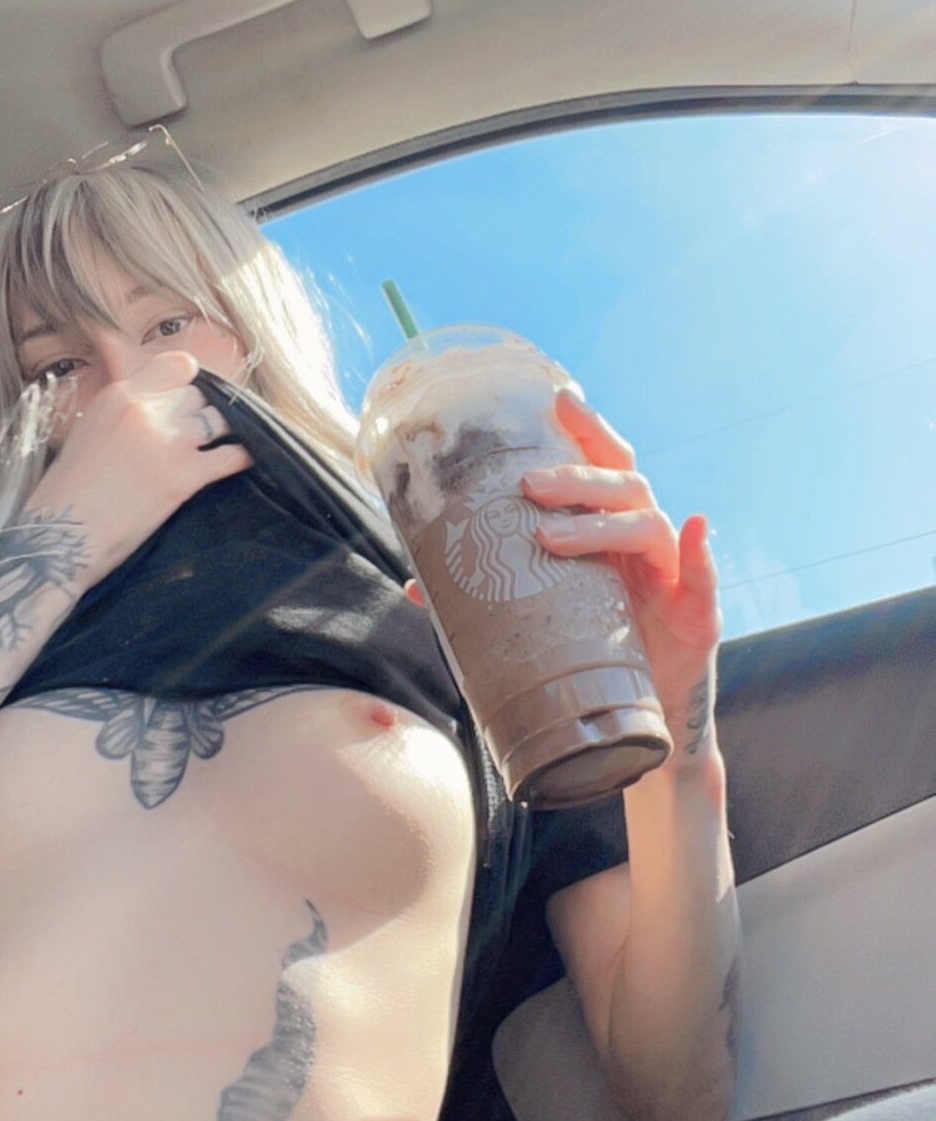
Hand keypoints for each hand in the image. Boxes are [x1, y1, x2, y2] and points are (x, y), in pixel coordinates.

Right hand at [24, 350, 252, 585]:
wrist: (60, 537)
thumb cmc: (65, 494)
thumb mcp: (86, 433)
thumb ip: (119, 412)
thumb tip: (141, 405)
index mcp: (119, 395)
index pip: (176, 365)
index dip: (188, 382)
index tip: (189, 398)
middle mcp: (145, 409)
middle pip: (198, 396)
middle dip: (199, 414)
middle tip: (197, 436)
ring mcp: (168, 440)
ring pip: (218, 419)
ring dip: (221, 434)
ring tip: (221, 446)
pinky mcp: (185, 475)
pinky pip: (232, 456)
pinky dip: (244, 457)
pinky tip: (247, 461)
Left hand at [521, 389, 722, 764]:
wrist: (637, 721)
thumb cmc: (589, 655)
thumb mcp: (541, 618)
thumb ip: (492, 593)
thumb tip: (417, 584)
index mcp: (609, 531)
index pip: (602, 466)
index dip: (586, 430)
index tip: (557, 399)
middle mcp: (643, 542)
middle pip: (621, 486)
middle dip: (575, 479)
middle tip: (526, 485)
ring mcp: (672, 573)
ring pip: (647, 525)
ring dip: (601, 523)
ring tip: (550, 537)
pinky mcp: (698, 613)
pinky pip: (704, 578)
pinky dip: (702, 553)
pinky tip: (696, 529)